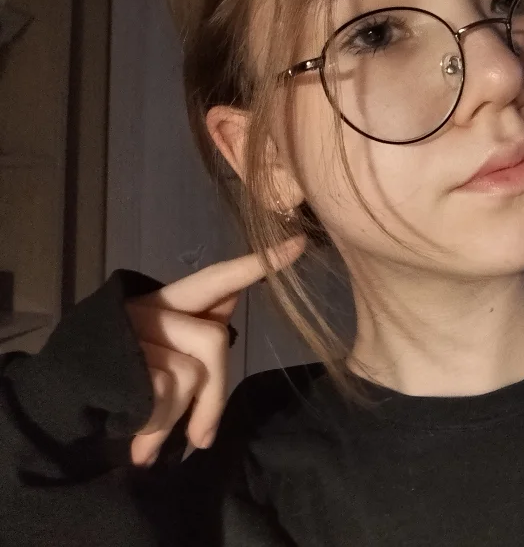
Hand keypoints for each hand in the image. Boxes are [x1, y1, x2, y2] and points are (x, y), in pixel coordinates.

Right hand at [124, 236, 306, 465]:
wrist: (60, 406)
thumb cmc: (121, 380)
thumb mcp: (162, 351)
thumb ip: (199, 324)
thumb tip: (236, 294)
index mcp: (165, 303)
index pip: (215, 278)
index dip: (256, 264)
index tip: (300, 244)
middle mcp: (149, 309)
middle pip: (214, 342)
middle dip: (215, 398)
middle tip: (202, 439)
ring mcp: (135, 333)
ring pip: (192, 374)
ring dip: (181, 418)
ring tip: (152, 440)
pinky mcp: (124, 363)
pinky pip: (169, 394)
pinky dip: (158, 426)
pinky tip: (139, 441)